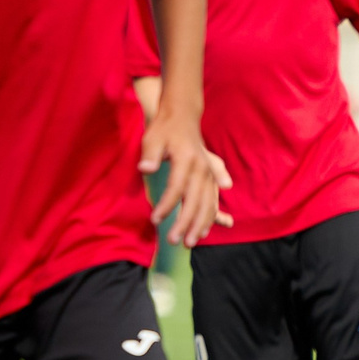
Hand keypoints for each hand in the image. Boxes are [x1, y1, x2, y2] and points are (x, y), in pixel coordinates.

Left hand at [143, 115, 232, 247]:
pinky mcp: (212, 179)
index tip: (155, 219)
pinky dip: (211, 217)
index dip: (166, 205)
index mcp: (187, 159)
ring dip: (200, 225)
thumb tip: (145, 169)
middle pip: (196, 200)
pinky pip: (213, 202)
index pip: (177, 187)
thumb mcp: (152, 138)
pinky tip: (205, 231)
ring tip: (190, 242)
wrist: (183, 117)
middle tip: (174, 241)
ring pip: (208, 204)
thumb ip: (150, 154)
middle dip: (185, 222)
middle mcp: (202, 169)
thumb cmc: (164, 129)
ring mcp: (209, 174)